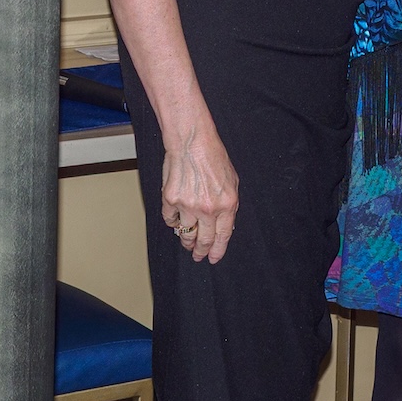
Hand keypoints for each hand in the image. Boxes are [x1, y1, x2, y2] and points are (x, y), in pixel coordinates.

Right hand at [160, 127, 238, 263]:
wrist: (193, 142)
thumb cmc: (213, 157)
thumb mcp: (232, 181)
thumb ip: (229, 204)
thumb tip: (224, 224)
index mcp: (226, 204)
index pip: (222, 236)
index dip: (217, 250)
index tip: (213, 258)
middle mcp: (208, 208)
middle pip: (203, 240)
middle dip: (201, 251)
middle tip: (198, 256)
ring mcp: (188, 205)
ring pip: (185, 233)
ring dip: (186, 239)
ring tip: (187, 241)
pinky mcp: (170, 200)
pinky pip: (170, 219)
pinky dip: (173, 221)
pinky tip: (176, 219)